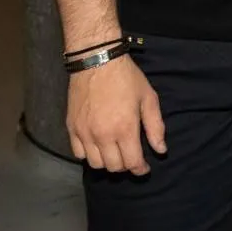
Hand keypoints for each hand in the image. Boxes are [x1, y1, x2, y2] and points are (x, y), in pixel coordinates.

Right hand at [67, 53, 165, 174]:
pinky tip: (98, 146)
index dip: (140, 169)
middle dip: (125, 166)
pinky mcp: (71, 128)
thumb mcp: (148, 98)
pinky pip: (78, 153)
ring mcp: (84, 133)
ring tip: (115, 152)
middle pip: (113, 167)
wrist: (96, 61)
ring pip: (95, 164)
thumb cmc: (127, 78)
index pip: (131, 163)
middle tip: (131, 156)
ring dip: (107, 162)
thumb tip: (160, 150)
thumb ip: (155, 127)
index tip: (144, 167)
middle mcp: (102, 135)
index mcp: (124, 128)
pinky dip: (89, 155)